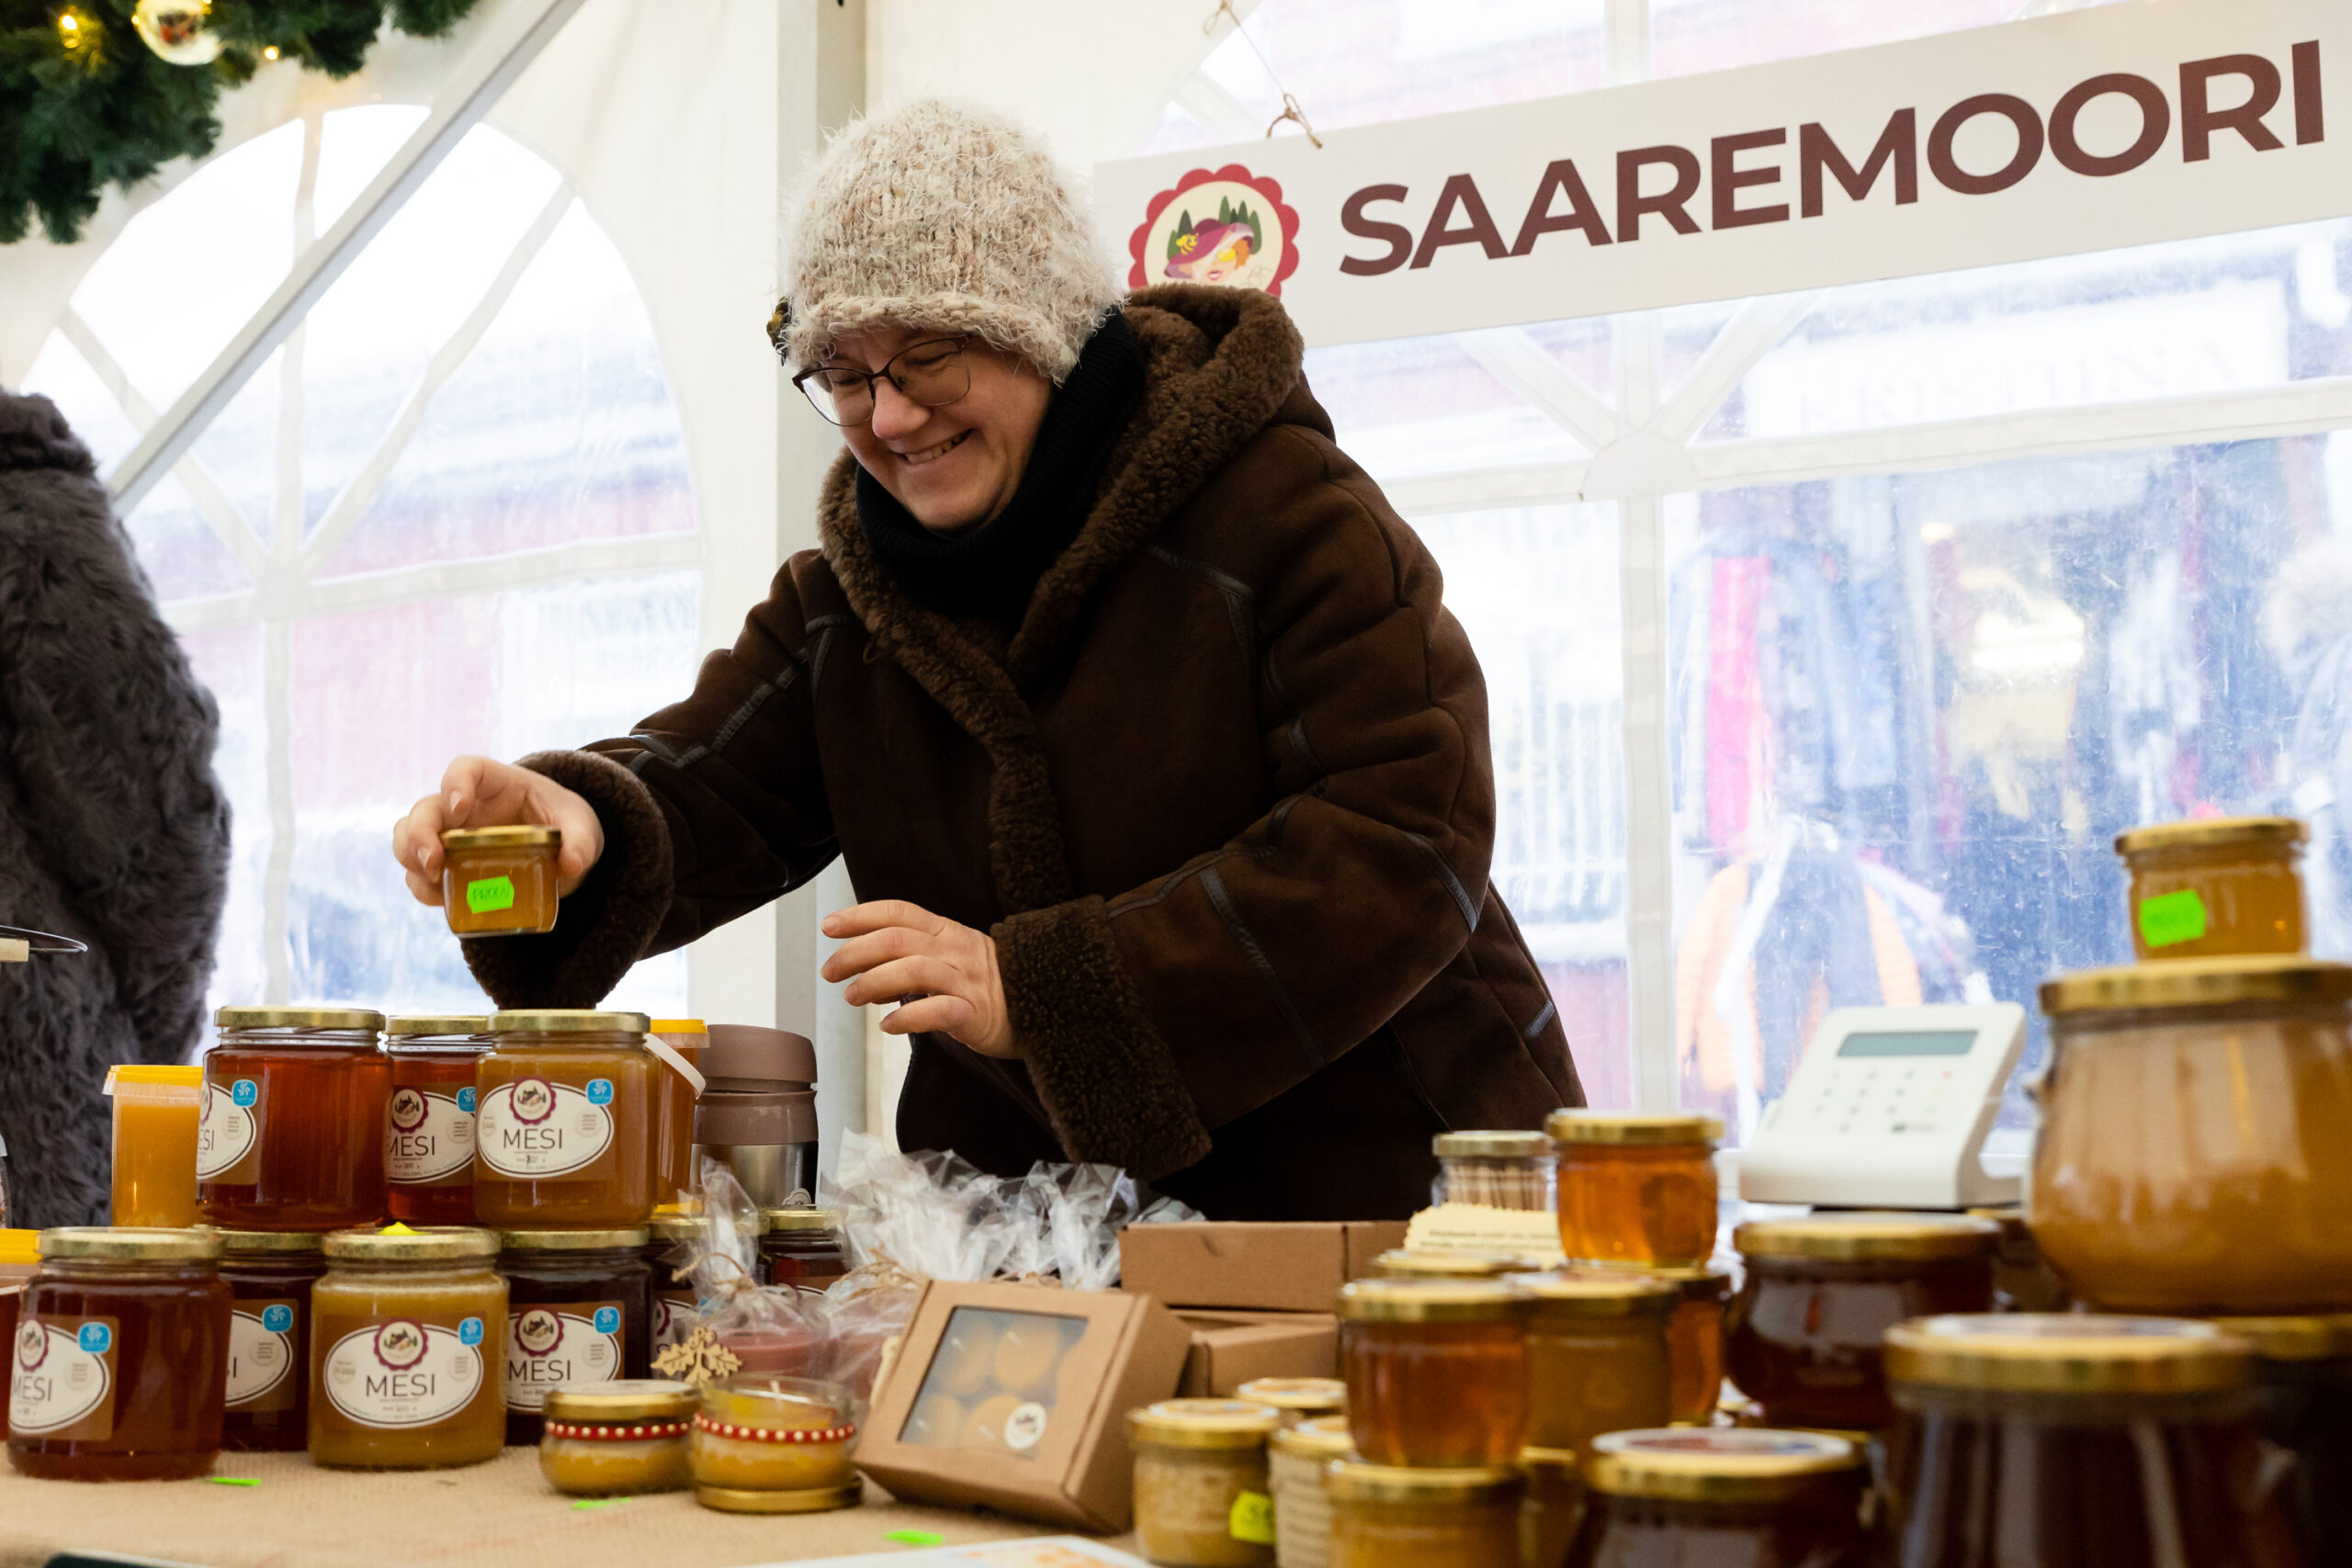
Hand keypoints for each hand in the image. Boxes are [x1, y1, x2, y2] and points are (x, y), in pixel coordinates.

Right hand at [391, 755, 603, 907]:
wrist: (559, 848)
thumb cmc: (565, 823)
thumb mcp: (583, 826)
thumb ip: (582, 841)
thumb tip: (571, 864)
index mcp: (496, 784)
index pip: (466, 769)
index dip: (455, 783)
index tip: (459, 807)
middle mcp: (465, 808)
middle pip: (425, 808)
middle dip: (418, 833)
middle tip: (433, 862)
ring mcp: (451, 836)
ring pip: (409, 838)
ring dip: (410, 859)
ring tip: (433, 880)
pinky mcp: (449, 866)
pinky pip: (421, 875)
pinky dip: (424, 888)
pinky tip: (441, 899)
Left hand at [820, 900, 1013, 1057]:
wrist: (1041, 1005)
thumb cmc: (985, 984)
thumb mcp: (950, 955)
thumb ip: (910, 955)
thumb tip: (861, 967)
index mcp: (947, 931)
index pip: (898, 912)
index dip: (860, 916)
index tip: (828, 926)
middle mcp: (955, 950)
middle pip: (897, 940)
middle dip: (855, 953)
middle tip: (830, 972)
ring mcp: (967, 981)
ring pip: (914, 970)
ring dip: (874, 982)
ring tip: (852, 997)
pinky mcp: (977, 1014)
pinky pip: (939, 1011)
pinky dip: (909, 1017)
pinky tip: (889, 1025)